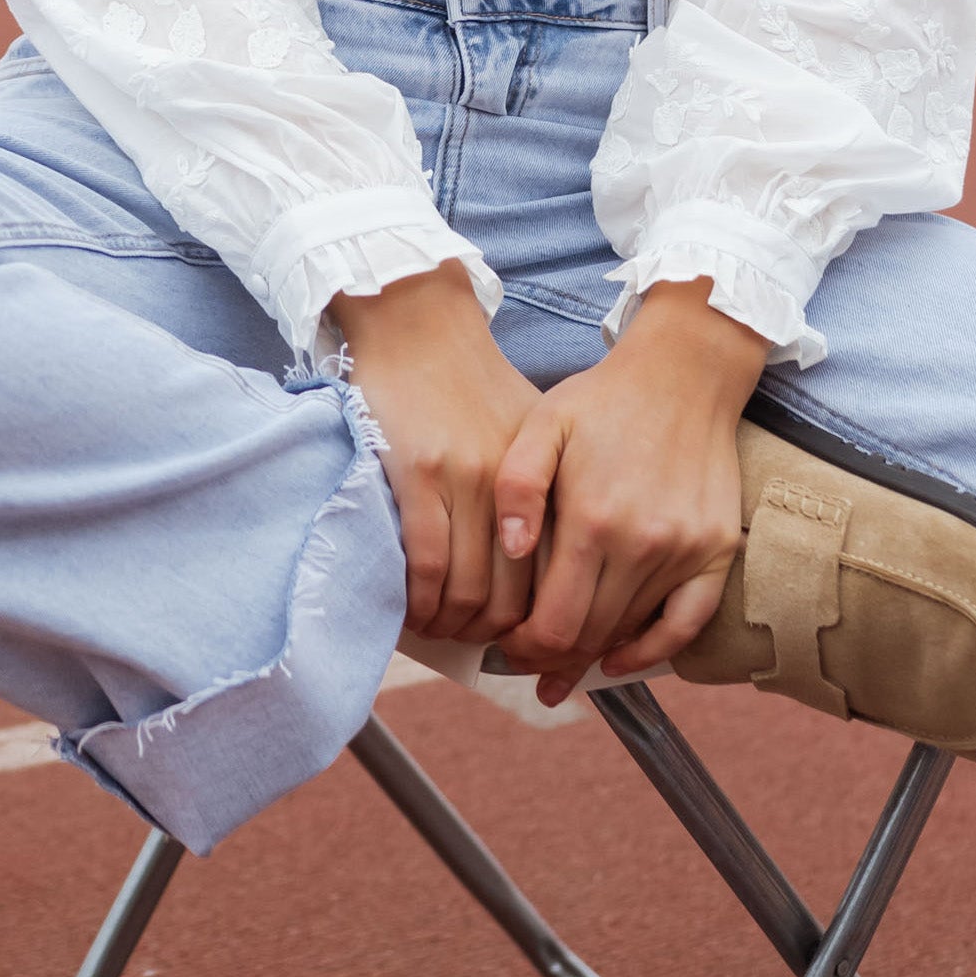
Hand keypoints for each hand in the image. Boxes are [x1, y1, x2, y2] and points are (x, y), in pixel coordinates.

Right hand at [331, 261, 546, 649]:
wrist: (419, 326)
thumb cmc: (475, 384)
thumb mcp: (534, 436)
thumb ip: (546, 498)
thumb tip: (549, 568)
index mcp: (549, 479)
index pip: (559, 576)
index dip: (546, 622)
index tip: (530, 642)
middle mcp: (515, 485)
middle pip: (517, 596)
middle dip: (502, 640)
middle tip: (484, 650)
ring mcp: (465, 480)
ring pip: (470, 591)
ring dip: (455, 628)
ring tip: (444, 631)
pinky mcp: (416, 474)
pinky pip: (426, 563)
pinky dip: (421, 602)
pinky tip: (416, 610)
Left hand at [495, 279, 768, 706]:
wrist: (685, 371)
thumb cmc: (604, 399)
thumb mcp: (541, 425)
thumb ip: (515, 488)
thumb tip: (511, 553)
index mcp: (592, 519)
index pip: (553, 624)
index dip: (524, 648)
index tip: (506, 645)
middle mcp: (643, 544)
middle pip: (589, 637)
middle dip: (550, 657)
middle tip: (526, 659)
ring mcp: (685, 550)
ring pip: (630, 632)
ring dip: (592, 652)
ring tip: (562, 661)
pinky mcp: (716, 550)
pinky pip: (687, 624)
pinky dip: (652, 651)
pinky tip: (619, 660)